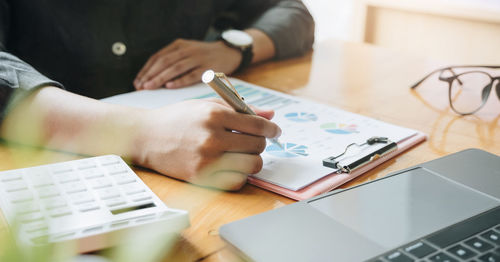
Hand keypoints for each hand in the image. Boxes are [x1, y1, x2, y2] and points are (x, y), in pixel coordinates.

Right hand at [132, 99, 280, 189]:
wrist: (147, 136)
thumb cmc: (178, 118)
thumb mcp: (208, 106)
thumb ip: (241, 110)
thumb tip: (270, 117)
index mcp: (215, 116)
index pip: (258, 126)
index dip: (271, 129)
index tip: (274, 131)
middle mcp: (212, 138)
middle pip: (257, 146)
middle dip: (259, 143)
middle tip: (251, 141)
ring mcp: (206, 161)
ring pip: (251, 165)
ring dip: (251, 160)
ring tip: (241, 154)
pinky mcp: (201, 178)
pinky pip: (236, 182)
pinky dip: (240, 176)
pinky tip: (232, 166)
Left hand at [134, 39, 241, 89]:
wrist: (228, 52)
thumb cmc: (203, 56)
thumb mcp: (186, 52)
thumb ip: (172, 61)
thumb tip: (152, 78)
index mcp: (179, 45)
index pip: (158, 57)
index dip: (146, 69)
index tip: (137, 81)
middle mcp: (187, 50)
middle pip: (164, 62)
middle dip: (150, 75)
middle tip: (141, 86)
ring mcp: (198, 58)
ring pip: (175, 68)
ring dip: (161, 78)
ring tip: (150, 87)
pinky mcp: (208, 68)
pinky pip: (191, 75)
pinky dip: (180, 81)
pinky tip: (170, 86)